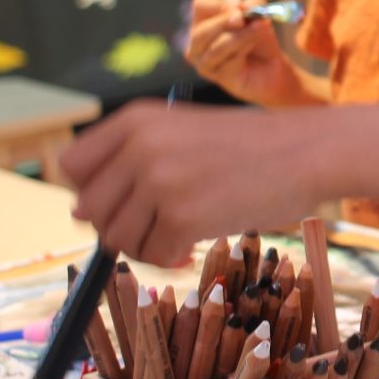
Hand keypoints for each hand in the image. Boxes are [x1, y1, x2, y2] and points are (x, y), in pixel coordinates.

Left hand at [61, 99, 316, 262]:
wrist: (307, 152)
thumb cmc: (250, 146)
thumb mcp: (182, 131)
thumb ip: (135, 157)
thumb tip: (81, 211)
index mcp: (136, 120)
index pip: (71, 166)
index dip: (88, 191)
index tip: (117, 203)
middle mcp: (140, 148)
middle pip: (88, 209)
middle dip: (116, 227)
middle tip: (151, 228)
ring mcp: (160, 183)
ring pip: (117, 238)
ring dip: (144, 246)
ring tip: (176, 237)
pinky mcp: (183, 218)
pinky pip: (154, 255)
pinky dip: (170, 258)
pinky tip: (193, 246)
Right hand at [184, 0, 303, 106]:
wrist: (272, 68)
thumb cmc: (259, 40)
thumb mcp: (259, 15)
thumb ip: (254, 4)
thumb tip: (246, 6)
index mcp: (202, 22)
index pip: (201, 6)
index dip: (221, 5)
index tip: (242, 7)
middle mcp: (197, 44)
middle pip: (201, 31)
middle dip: (224, 22)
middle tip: (243, 18)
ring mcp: (204, 63)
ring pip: (217, 47)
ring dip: (241, 35)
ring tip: (260, 27)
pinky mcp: (219, 77)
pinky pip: (230, 62)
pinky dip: (245, 49)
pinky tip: (254, 45)